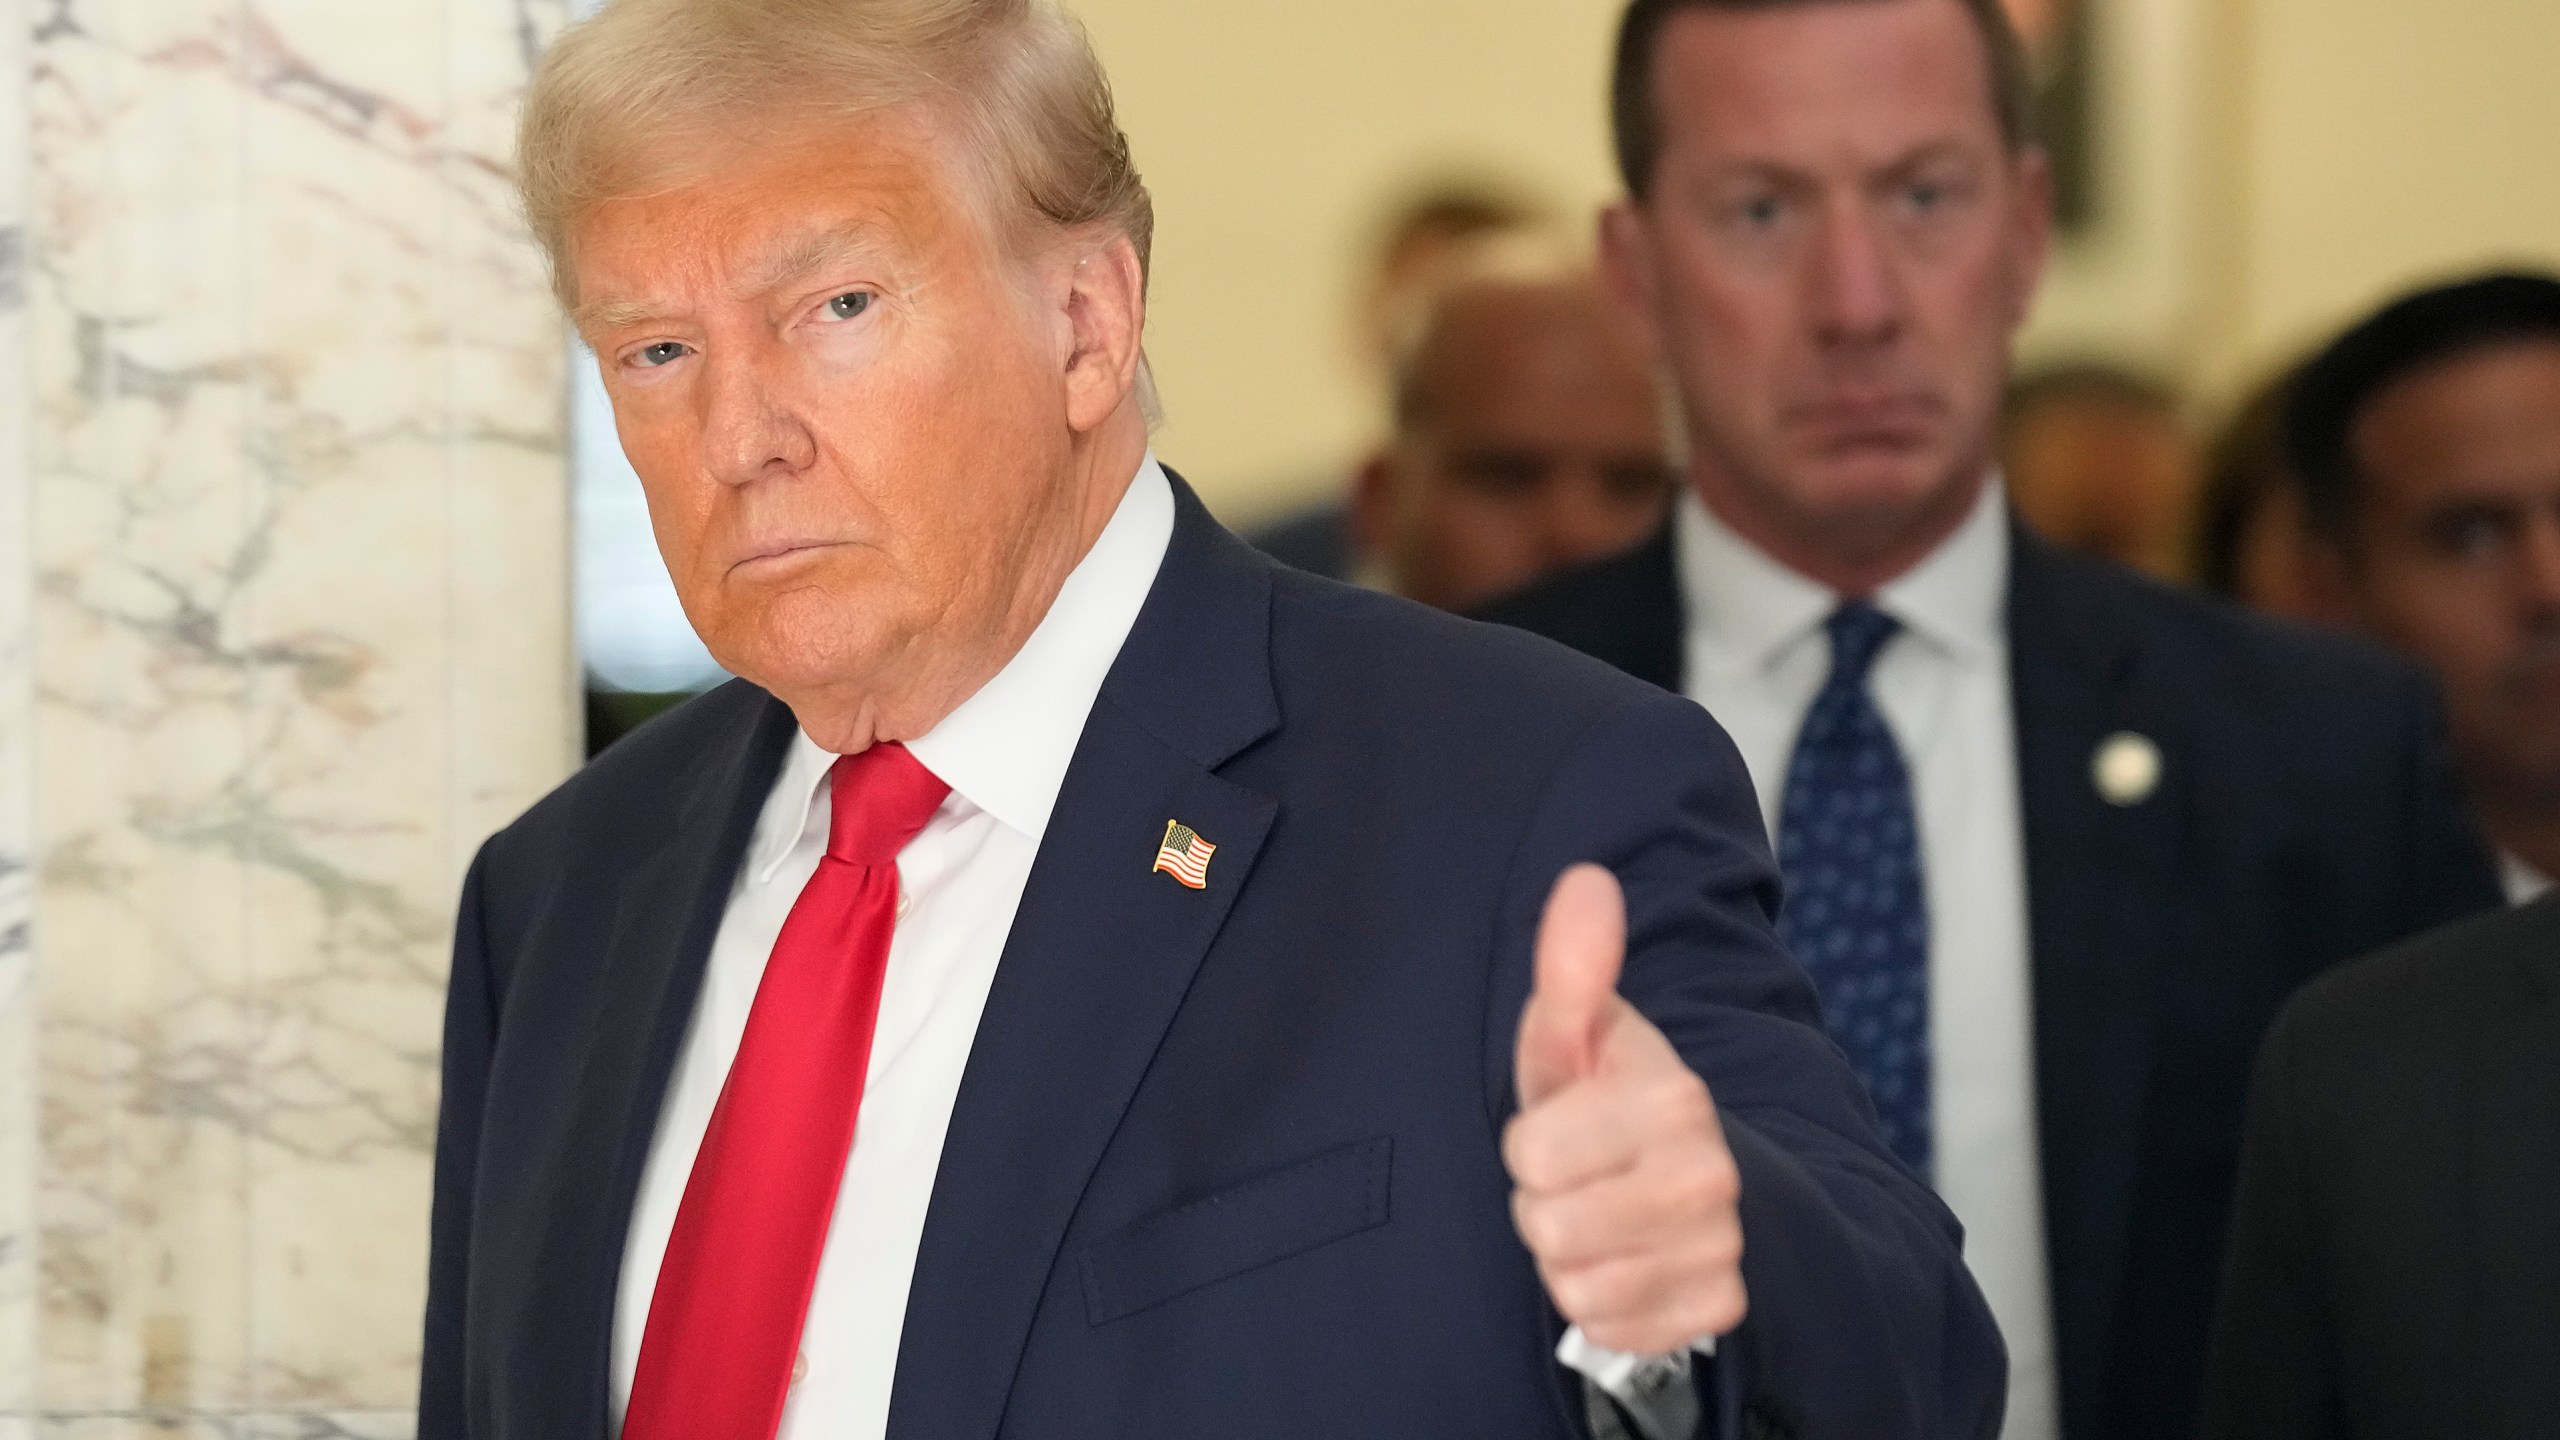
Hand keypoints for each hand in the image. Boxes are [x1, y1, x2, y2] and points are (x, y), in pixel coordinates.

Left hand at [1506, 864, 1746, 1354]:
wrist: (1691, 1175)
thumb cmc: (1608, 1097)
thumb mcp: (1578, 1031)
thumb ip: (1571, 966)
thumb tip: (1585, 880)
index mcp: (1675, 1097)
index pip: (1531, 1155)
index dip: (1527, 1145)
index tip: (1558, 1127)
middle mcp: (1709, 1176)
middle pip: (1548, 1228)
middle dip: (1543, 1204)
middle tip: (1576, 1179)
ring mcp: (1718, 1247)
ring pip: (1578, 1285)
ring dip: (1568, 1258)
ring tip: (1596, 1217)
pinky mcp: (1716, 1307)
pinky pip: (1612, 1327)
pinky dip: (1602, 1303)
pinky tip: (1622, 1261)